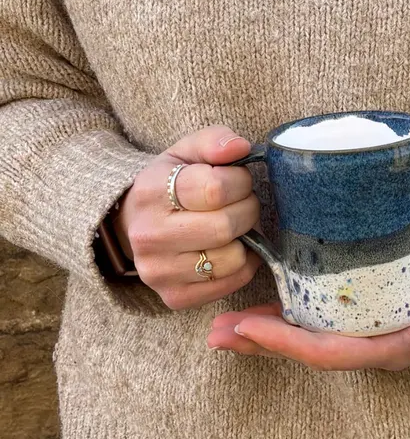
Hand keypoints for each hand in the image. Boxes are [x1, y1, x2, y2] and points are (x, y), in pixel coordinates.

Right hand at [113, 125, 261, 309]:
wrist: (133, 226)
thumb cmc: (168, 185)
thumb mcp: (184, 153)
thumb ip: (213, 141)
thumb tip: (240, 147)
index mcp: (151, 192)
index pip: (216, 188)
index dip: (240, 182)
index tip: (239, 181)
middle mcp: (150, 236)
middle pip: (226, 226)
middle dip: (247, 210)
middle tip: (243, 203)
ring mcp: (159, 271)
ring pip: (231, 258)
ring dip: (246, 240)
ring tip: (234, 226)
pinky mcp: (175, 297)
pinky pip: (232, 282)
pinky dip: (243, 264)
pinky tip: (231, 248)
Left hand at [207, 257, 409, 385]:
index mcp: (383, 351)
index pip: (323, 352)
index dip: (283, 343)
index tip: (245, 328)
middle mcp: (364, 344)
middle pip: (301, 348)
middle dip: (257, 342)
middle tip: (213, 334)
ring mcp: (359, 329)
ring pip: (301, 334)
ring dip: (261, 331)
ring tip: (220, 325)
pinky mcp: (359, 310)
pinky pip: (314, 316)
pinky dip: (283, 312)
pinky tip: (257, 304)